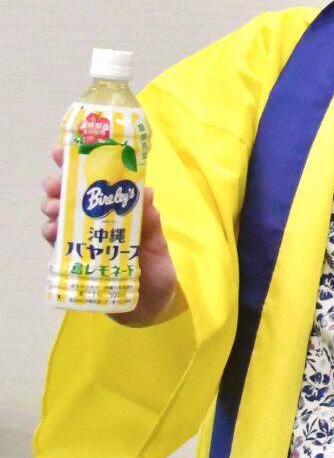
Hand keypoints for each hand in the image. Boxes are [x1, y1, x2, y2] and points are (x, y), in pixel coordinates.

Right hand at [41, 144, 177, 323]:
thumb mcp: (158, 245)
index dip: (77, 165)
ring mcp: (84, 240)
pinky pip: (57, 244)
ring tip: (54, 208)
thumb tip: (146, 191)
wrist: (150, 307)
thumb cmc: (157, 272)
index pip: (96, 183)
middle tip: (55, 184)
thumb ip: (151, 222)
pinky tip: (51, 231)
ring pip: (59, 216)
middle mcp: (98, 222)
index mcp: (119, 212)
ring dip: (53, 207)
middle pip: (70, 196)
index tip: (61, 151)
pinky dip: (51, 235)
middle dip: (57, 186)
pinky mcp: (76, 260)